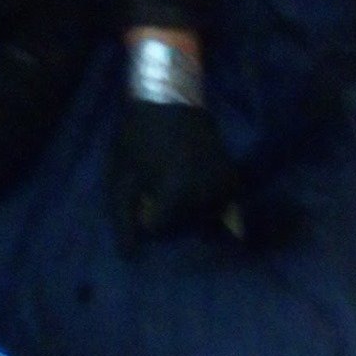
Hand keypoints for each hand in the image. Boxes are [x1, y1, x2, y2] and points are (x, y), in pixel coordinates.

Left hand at [109, 100, 236, 250]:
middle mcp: (206, 193)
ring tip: (177, 188)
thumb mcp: (121, 174)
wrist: (170, 97)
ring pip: (204, 223)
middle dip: (168, 217)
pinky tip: (200, 196)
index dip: (145, 216)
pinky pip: (225, 213)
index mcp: (177, 192)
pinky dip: (213, 212)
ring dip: (189, 216)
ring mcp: (224, 188)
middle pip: (183, 229)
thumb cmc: (139, 134)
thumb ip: (123, 218)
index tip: (142, 195)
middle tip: (157, 189)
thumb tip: (128, 258)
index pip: (159, 231)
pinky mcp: (233, 182)